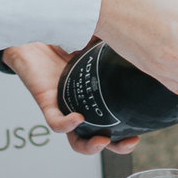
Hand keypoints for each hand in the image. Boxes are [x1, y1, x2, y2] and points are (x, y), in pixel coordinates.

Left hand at [0, 43, 134, 155]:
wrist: (34, 31)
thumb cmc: (66, 36)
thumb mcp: (97, 40)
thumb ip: (116, 42)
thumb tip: (139, 38)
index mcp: (94, 95)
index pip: (113, 121)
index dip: (127, 130)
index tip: (142, 131)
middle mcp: (80, 105)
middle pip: (98, 136)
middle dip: (116, 146)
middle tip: (129, 141)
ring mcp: (63, 106)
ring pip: (75, 138)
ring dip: (90, 146)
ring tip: (102, 141)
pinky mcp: (45, 100)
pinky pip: (54, 121)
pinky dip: (66, 123)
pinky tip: (77, 119)